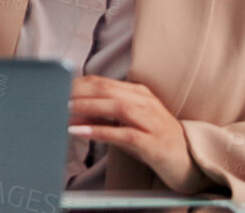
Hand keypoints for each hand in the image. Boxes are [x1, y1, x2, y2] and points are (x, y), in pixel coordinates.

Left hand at [69, 75, 211, 192]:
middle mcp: (147, 103)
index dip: (76, 84)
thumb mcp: (130, 123)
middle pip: (107, 89)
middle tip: (53, 97)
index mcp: (139, 94)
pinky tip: (82, 131)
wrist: (191, 163)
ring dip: (87, 107)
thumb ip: (106, 114)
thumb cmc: (155, 141)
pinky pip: (125, 134)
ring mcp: (152, 122)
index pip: (102, 82)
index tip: (55, 89)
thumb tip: (74, 110)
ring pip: (117, 106)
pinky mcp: (154, 144)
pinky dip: (101, 131)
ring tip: (64, 110)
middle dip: (77, 92)